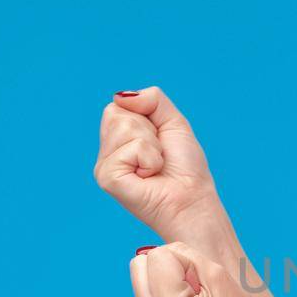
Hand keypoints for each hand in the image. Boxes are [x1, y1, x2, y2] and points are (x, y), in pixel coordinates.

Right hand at [95, 86, 237, 250]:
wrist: (192, 200)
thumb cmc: (185, 167)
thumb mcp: (173, 122)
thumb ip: (151, 99)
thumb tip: (119, 96)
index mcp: (118, 138)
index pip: (118, 105)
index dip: (146, 116)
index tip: (159, 139)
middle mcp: (107, 152)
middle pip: (115, 113)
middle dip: (148, 130)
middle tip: (158, 155)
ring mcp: (104, 166)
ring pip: (124, 127)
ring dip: (151, 146)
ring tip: (156, 166)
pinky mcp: (107, 178)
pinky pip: (131, 148)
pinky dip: (150, 159)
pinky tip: (149, 177)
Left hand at [130, 241, 275, 296]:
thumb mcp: (218, 276)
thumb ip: (184, 256)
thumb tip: (153, 254)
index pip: (157, 256)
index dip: (183, 259)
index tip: (202, 280)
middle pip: (139, 265)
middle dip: (165, 265)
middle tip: (194, 285)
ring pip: (141, 279)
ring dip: (164, 279)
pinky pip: (148, 296)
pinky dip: (166, 294)